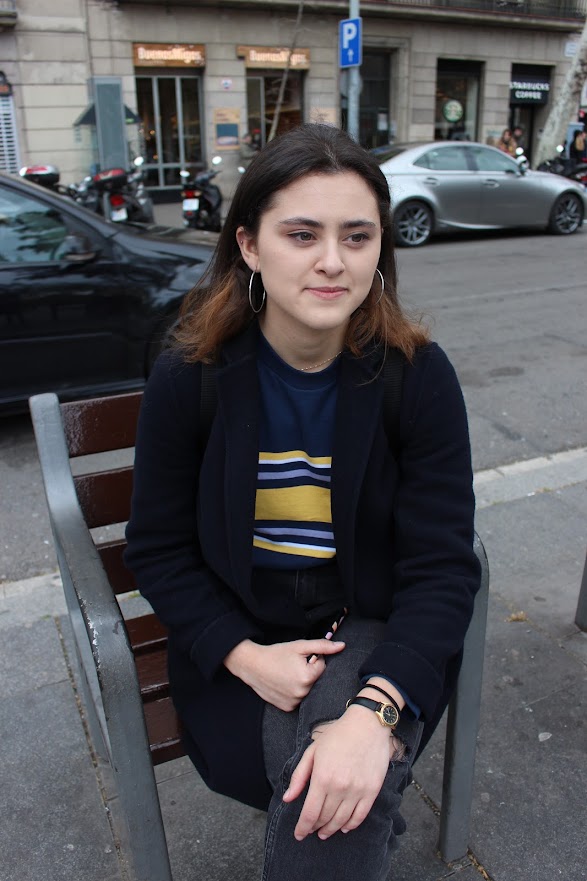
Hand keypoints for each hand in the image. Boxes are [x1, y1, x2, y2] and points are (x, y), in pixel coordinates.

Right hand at [223, 638, 344, 711]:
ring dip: (302, 683)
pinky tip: (284, 684)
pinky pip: (299, 699)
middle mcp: (302, 693)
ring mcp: (294, 702)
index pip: (322, 667)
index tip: (299, 658)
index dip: (312, 659)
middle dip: (308, 672)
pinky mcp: (287, 708)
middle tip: (292, 666)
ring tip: (287, 675)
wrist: (252, 665)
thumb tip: (342, 646)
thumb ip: (323, 646)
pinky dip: (294, 692)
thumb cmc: (276, 653)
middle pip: (316, 680)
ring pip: (308, 690)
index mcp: (308, 677)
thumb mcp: (300, 646)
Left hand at [283, 704, 392, 840]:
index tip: (298, 835)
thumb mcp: (312, 751)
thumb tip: (287, 799)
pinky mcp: (372, 791)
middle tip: (311, 830)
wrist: (367, 724)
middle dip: (315, 827)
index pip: (310, 813)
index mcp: (322, 777)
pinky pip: (360, 816)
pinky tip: (343, 827)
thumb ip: (299, 776)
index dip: (303, 828)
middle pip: (325, 818)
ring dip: (331, 829)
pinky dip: (351, 825)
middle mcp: (340, 787)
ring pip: (342, 821)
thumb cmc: (337, 735)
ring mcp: (357, 790)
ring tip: (324, 832)